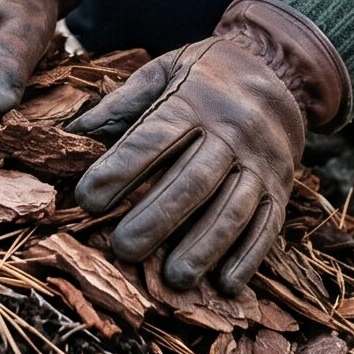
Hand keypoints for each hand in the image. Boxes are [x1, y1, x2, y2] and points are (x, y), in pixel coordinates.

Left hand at [70, 0, 347, 295]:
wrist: (279, 70)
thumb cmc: (206, 76)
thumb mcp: (164, 70)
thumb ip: (122, 102)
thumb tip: (72, 133)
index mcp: (194, 101)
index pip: (152, 139)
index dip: (119, 170)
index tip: (88, 199)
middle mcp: (231, 132)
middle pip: (193, 181)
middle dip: (157, 219)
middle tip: (123, 249)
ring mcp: (261, 163)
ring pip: (233, 209)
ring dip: (204, 247)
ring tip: (174, 278)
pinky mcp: (281, 187)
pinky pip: (268, 225)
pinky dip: (249, 257)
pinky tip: (226, 284)